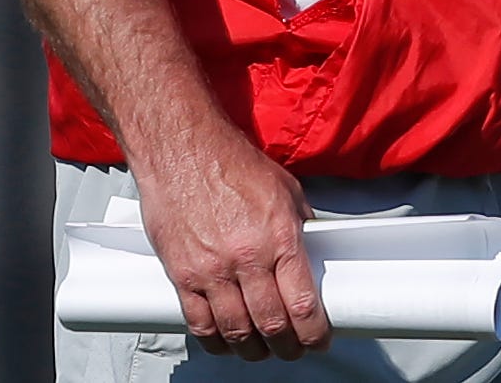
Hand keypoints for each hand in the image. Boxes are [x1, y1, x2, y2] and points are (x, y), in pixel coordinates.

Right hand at [132, 124, 331, 360]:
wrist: (182, 149)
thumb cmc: (231, 163)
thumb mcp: (285, 190)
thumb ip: (300, 227)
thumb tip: (312, 255)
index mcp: (279, 237)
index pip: (302, 303)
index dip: (315, 332)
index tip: (320, 339)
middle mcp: (246, 259)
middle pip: (271, 325)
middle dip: (288, 347)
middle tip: (294, 350)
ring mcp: (211, 271)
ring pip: (236, 331)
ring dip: (253, 350)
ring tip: (263, 351)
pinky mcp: (181, 275)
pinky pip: (199, 323)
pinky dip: (216, 342)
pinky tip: (227, 343)